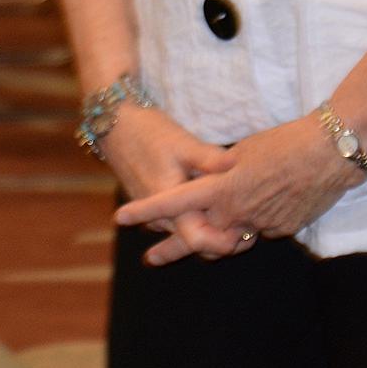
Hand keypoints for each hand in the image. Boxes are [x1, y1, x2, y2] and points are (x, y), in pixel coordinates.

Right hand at [97, 107, 239, 264]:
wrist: (115, 125)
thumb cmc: (148, 132)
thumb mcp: (182, 142)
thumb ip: (209, 159)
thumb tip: (236, 165)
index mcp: (168, 204)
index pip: (198, 241)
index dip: (224, 241)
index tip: (247, 229)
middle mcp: (161, 216)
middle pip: (196, 242)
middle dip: (223, 237)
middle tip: (251, 226)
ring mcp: (155, 213)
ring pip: (187, 233)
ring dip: (211, 229)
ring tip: (239, 218)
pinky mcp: (154, 207)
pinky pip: (179, 222)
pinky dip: (197, 218)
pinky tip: (215, 207)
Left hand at [115, 116, 353, 264]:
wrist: (330, 154)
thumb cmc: (285, 142)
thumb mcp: (244, 151)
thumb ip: (222, 171)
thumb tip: (214, 179)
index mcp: (220, 188)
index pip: (174, 203)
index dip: (146, 211)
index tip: (121, 217)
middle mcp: (235, 212)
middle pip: (197, 238)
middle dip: (174, 248)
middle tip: (152, 258)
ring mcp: (260, 225)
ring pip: (230, 238)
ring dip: (215, 240)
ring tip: (201, 247)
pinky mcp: (282, 230)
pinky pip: (258, 230)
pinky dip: (252, 224)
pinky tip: (260, 209)